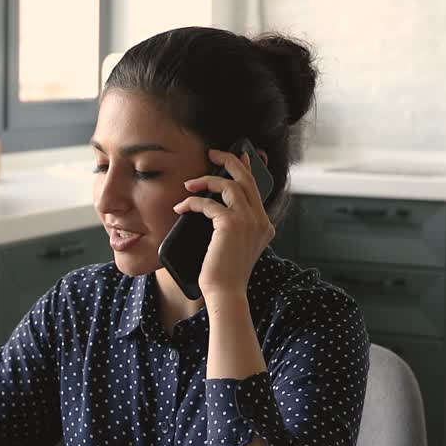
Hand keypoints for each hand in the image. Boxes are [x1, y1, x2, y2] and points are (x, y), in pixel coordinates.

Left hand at [173, 148, 274, 304]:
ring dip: (205, 180)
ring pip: (228, 185)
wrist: (225, 293)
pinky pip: (208, 203)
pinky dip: (192, 202)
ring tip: (189, 185)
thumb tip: (212, 205)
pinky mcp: (231, 224)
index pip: (256, 189)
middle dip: (229, 160)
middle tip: (213, 153)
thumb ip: (231, 226)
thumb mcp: (232, 246)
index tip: (238, 154)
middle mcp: (260, 220)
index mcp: (264, 225)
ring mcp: (249, 221)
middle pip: (246, 179)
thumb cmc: (223, 273)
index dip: (246, 169)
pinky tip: (181, 206)